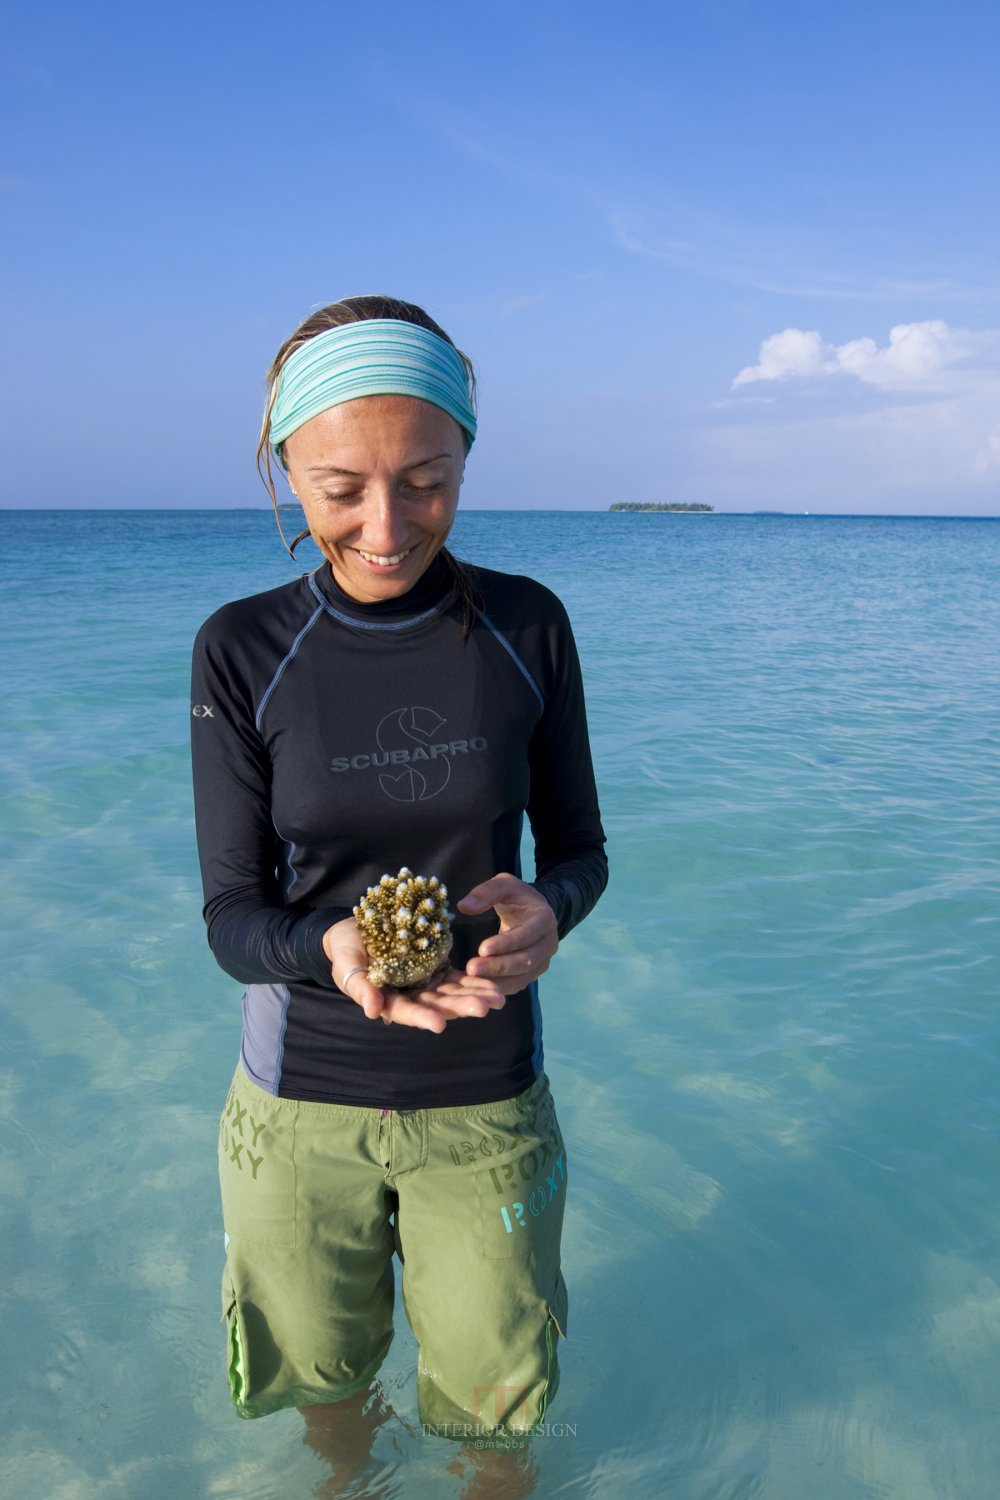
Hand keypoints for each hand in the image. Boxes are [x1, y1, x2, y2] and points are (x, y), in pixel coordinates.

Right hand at [323, 918, 504, 1033]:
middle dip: (461, 1007)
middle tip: (485, 1008)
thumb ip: (359, 987)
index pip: (406, 1012)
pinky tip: (494, 983)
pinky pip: (458, 978)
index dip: (422, 1017)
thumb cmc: (346, 949)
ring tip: (498, 998)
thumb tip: (372, 1011)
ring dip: (474, 996)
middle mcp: (410, 997)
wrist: (356, 931)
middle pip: (437, 1006)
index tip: (439, 1024)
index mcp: (387, 1001)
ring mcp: (424, 984)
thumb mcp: (346, 964)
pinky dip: (474, 981)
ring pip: (452, 993)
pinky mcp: (435, 969)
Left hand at [457, 874, 558, 994]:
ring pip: (521, 977)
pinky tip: (477, 988)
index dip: (506, 943)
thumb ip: (486, 892)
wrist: (534, 911)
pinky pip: (517, 985)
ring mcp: (542, 961)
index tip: (482, 949)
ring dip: (496, 981)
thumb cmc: (517, 897)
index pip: (526, 935)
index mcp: (544, 919)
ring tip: (471, 981)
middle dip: (498, 966)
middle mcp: (548, 944)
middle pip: (525, 960)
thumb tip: (464, 906)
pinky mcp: (533, 973)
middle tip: (471, 969)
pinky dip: (498, 988)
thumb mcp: (504, 884)